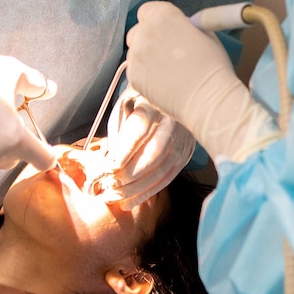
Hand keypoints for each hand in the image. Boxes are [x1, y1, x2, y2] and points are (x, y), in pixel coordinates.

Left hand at [96, 87, 196, 207]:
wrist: (175, 93)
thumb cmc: (142, 99)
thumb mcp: (125, 104)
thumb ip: (118, 129)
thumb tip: (109, 160)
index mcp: (153, 103)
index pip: (139, 128)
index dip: (124, 151)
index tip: (107, 168)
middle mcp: (173, 121)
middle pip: (153, 153)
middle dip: (129, 174)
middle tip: (108, 186)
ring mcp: (182, 139)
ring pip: (161, 169)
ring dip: (136, 188)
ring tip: (115, 196)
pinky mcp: (185, 153)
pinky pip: (167, 177)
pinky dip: (148, 192)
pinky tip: (130, 201)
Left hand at [126, 1, 279, 162]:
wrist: (207, 98)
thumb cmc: (212, 65)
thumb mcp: (205, 33)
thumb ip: (184, 26)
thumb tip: (178, 28)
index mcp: (163, 15)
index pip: (147, 11)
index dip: (155, 21)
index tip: (165, 32)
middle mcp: (144, 32)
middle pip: (136, 32)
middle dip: (146, 40)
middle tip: (165, 54)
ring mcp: (135, 55)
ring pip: (134, 54)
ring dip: (146, 60)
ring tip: (168, 73)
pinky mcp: (133, 77)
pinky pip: (135, 73)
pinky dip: (145, 77)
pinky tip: (164, 85)